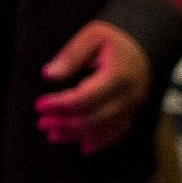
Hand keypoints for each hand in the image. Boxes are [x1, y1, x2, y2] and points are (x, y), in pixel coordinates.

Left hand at [36, 21, 152, 153]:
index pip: (85, 98)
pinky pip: (117, 132)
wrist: (142, 44)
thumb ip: (71, 55)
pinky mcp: (133, 112)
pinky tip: (83, 146)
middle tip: (42, 123)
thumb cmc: (114, 38)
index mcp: (118, 75)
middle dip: (64, 123)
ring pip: (104, 129)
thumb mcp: (91, 36)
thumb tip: (49, 74)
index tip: (40, 105)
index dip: (60, 105)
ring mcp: (133, 106)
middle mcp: (128, 95)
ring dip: (76, 135)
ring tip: (53, 135)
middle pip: (94, 118)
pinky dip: (100, 141)